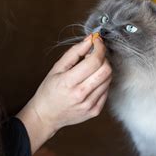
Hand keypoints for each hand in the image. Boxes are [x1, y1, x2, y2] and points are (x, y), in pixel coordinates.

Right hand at [17, 37, 111, 152]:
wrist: (46, 116)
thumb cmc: (49, 91)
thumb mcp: (57, 68)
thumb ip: (74, 52)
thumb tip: (90, 40)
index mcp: (68, 82)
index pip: (94, 61)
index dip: (99, 48)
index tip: (97, 41)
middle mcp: (81, 95)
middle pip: (106, 70)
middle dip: (103, 58)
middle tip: (94, 56)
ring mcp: (89, 105)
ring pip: (109, 79)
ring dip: (103, 69)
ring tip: (91, 69)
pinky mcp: (95, 111)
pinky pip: (107, 90)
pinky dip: (102, 81)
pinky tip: (91, 81)